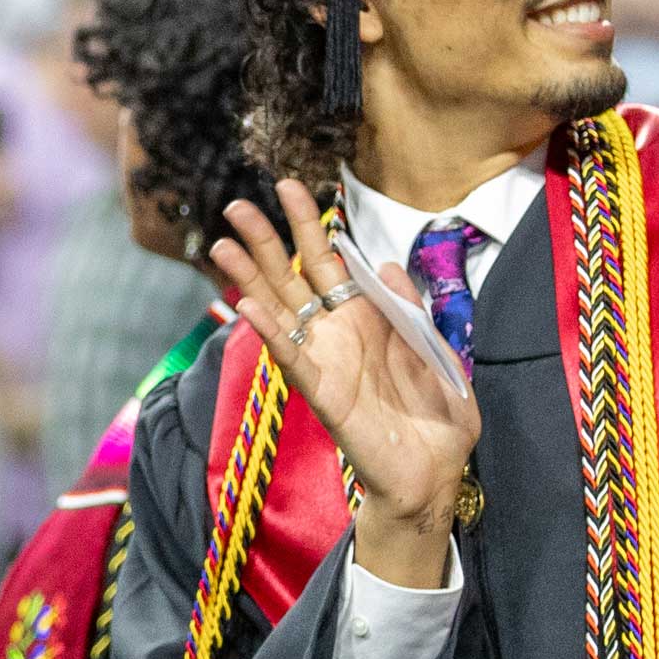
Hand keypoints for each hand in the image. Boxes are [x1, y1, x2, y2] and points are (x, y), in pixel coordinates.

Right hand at [209, 181, 478, 588]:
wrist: (436, 473)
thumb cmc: (437, 416)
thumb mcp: (435, 349)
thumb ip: (410, 307)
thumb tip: (387, 261)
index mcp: (365, 316)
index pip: (328, 260)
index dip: (308, 224)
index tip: (288, 185)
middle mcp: (336, 333)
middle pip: (291, 276)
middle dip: (265, 240)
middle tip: (236, 204)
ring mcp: (325, 361)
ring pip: (279, 310)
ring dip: (249, 278)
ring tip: (221, 245)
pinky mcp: (323, 393)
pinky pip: (292, 358)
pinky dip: (269, 333)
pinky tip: (245, 307)